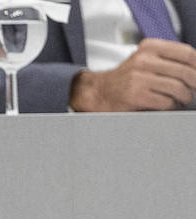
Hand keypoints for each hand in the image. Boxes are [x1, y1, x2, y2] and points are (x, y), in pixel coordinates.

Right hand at [70, 39, 195, 110]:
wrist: (98, 92)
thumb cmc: (126, 79)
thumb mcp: (145, 60)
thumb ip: (168, 60)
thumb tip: (194, 69)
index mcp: (149, 47)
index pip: (187, 53)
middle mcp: (143, 60)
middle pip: (185, 72)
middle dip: (194, 85)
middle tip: (193, 91)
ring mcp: (138, 78)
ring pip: (177, 88)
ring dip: (185, 97)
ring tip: (183, 100)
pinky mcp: (134, 96)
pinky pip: (165, 102)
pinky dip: (171, 106)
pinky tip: (169, 106)